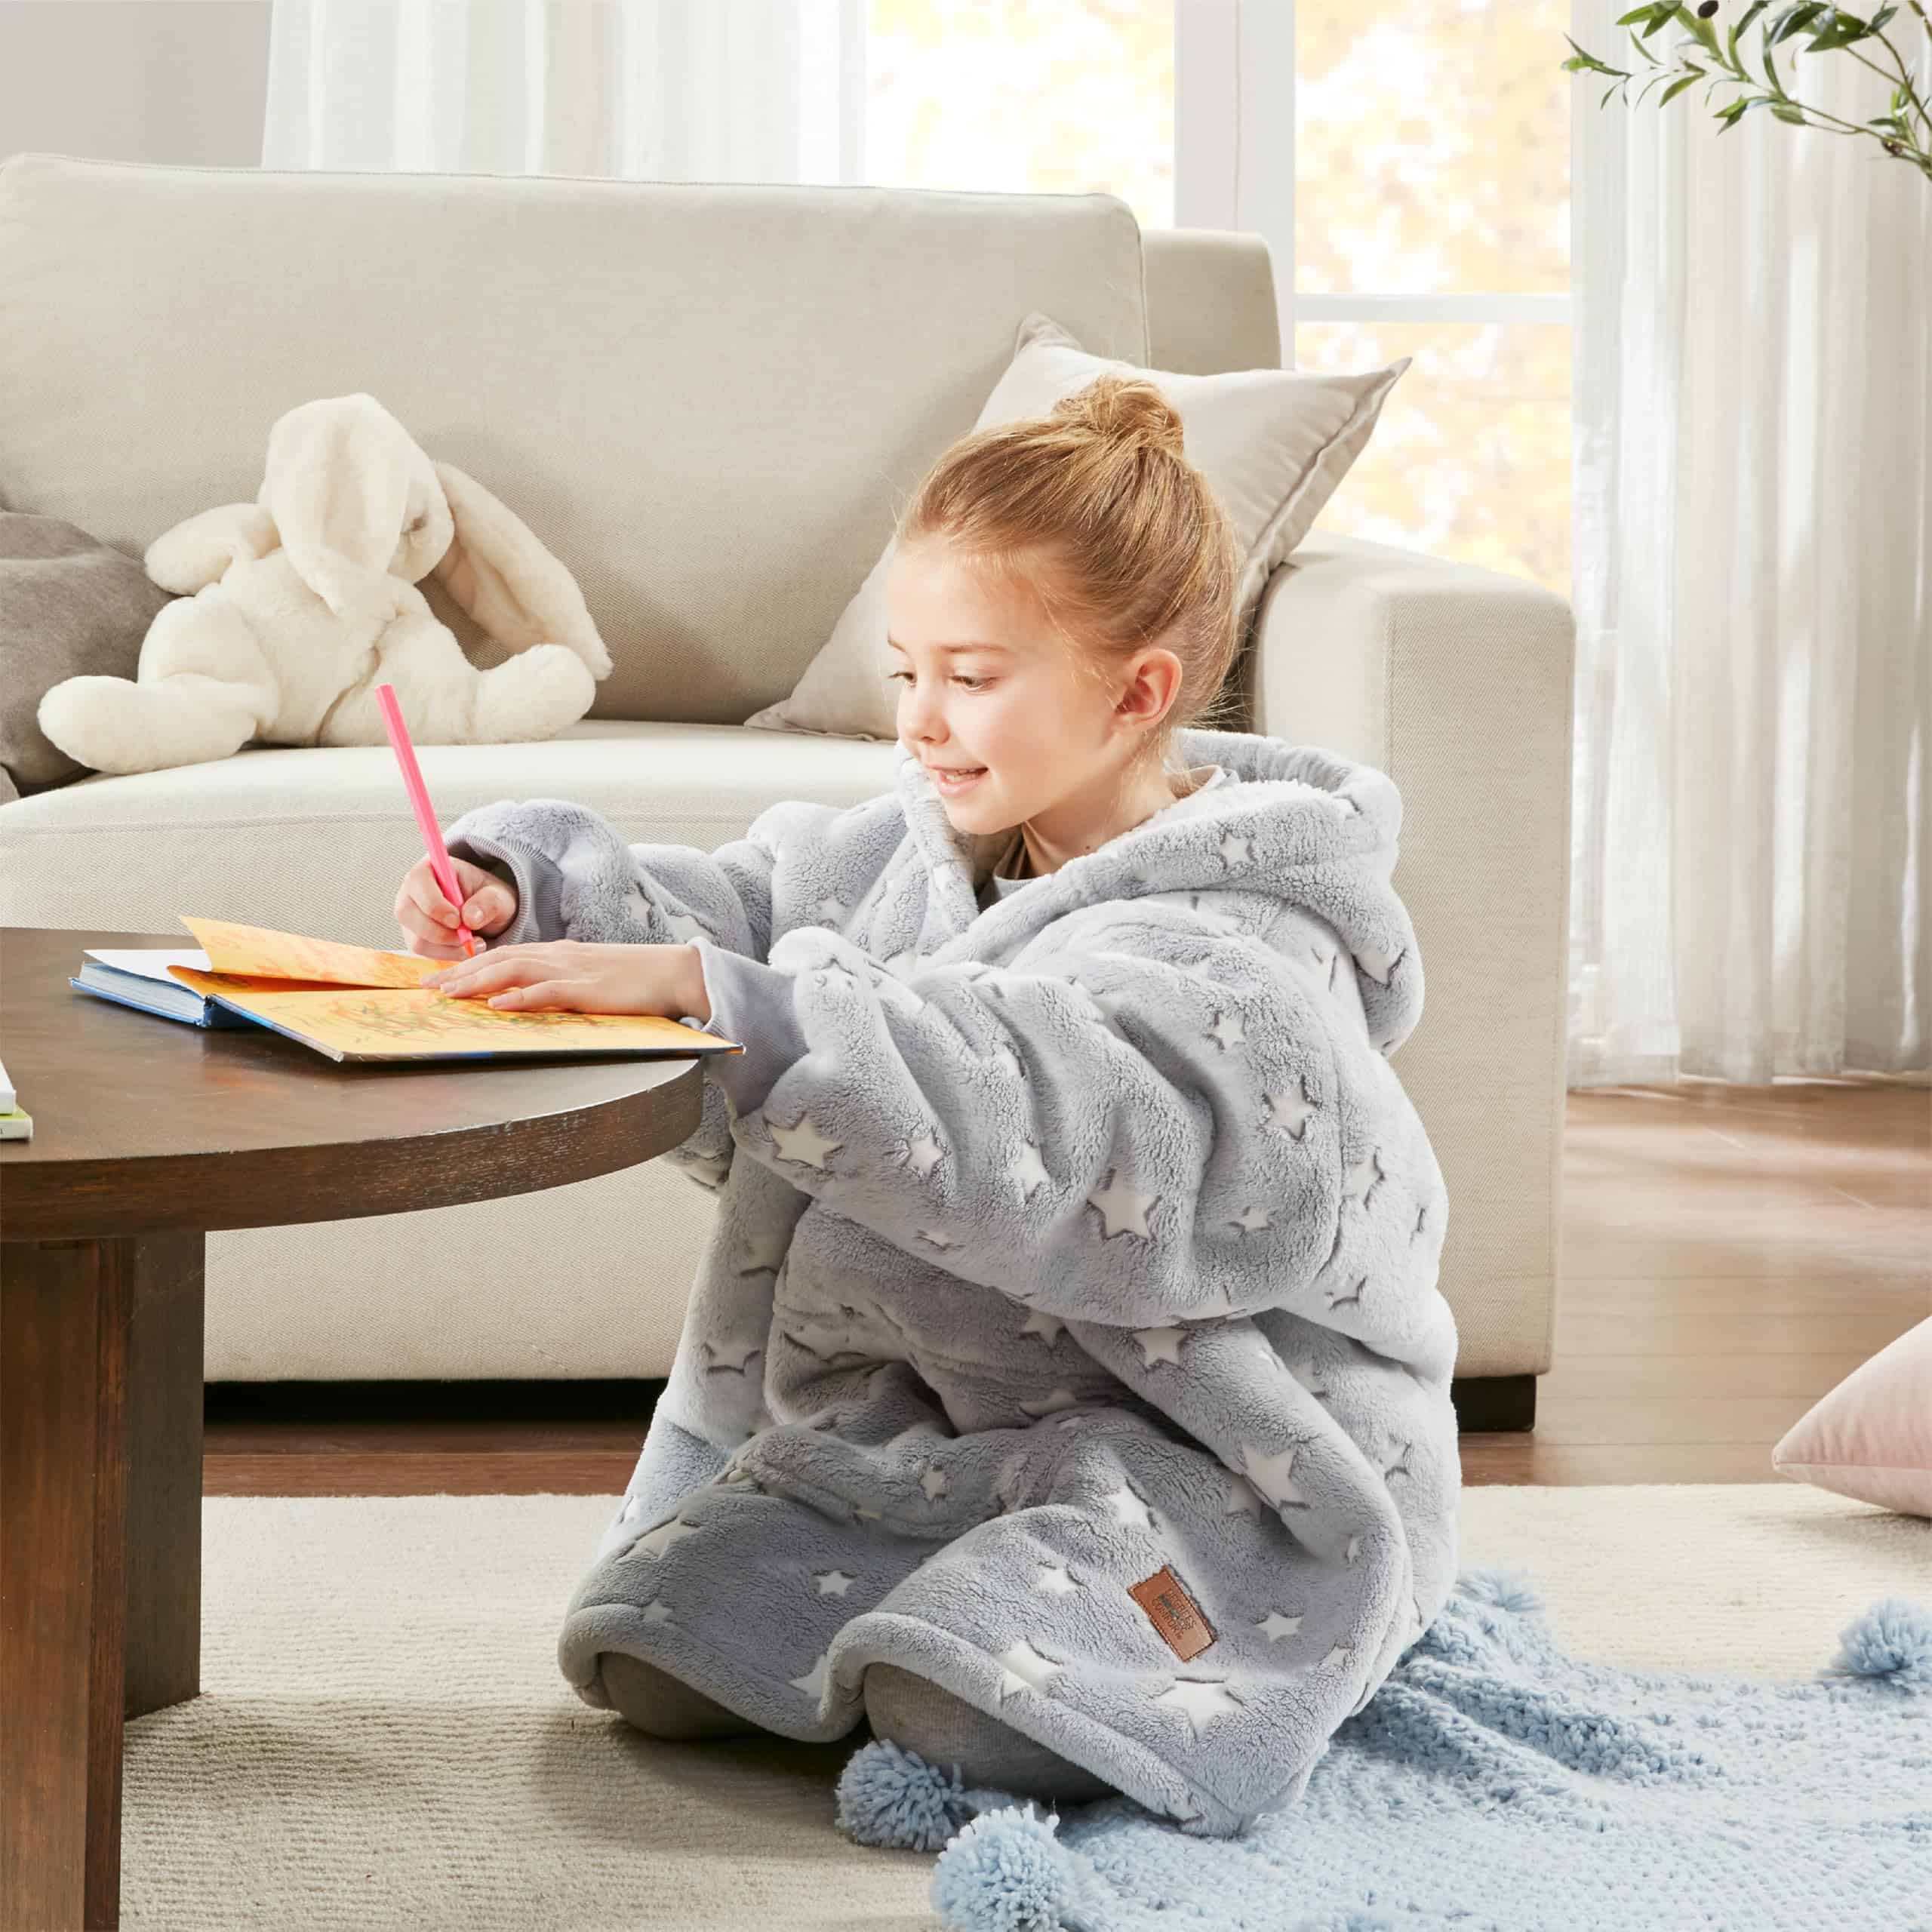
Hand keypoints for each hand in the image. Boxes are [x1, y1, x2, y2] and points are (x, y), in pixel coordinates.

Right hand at [395, 853, 519, 959]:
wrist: (486, 911)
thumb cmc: (488, 896)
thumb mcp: (498, 895)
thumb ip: (488, 902)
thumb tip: (470, 919)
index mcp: (429, 869)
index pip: (417, 882)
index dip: (434, 904)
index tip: (457, 921)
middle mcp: (411, 891)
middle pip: (407, 913)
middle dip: (439, 932)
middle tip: (468, 937)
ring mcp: (410, 916)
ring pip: (416, 939)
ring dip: (448, 947)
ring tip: (475, 942)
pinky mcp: (414, 936)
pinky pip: (425, 952)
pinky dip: (448, 954)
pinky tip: (467, 947)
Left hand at [421, 940, 709, 1020]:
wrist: (673, 971)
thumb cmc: (636, 978)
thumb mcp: (591, 975)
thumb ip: (563, 980)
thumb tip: (536, 993)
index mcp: (559, 953)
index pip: (504, 954)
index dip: (469, 964)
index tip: (440, 977)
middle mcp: (559, 956)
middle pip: (499, 958)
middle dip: (459, 972)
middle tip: (427, 988)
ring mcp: (572, 970)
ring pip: (514, 969)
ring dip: (477, 981)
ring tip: (449, 995)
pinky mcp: (587, 990)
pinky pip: (547, 991)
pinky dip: (519, 997)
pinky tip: (497, 1004)